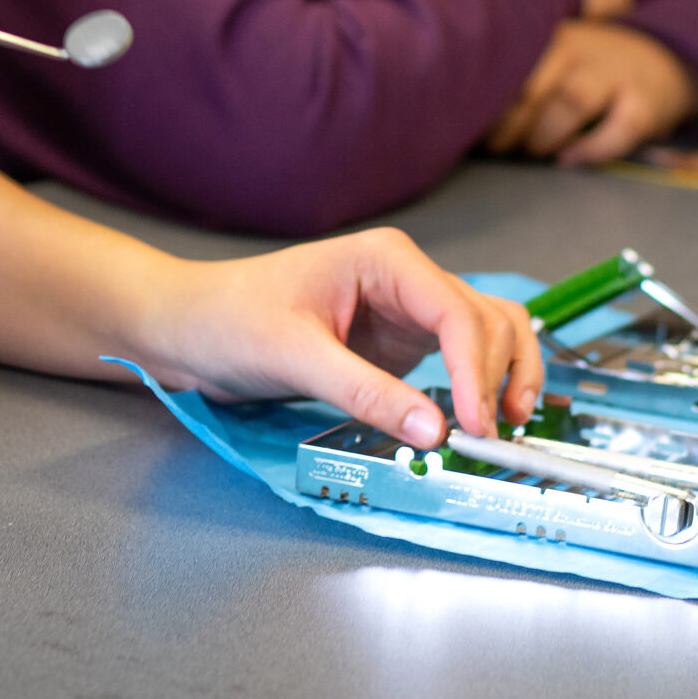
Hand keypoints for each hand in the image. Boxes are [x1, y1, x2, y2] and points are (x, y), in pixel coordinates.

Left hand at [140, 228, 543, 448]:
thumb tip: (434, 432)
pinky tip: (477, 419)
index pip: (457, 312)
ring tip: (504, 425)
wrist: (192, 327)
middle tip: (489, 438)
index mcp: (388, 260)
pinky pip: (459, 359)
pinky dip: (479, 384)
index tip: (476, 425)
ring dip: (505, 374)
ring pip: (487, 334)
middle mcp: (408, 279)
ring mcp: (408, 310)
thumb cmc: (232, 321)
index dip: (476, 370)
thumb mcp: (295, 356)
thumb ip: (366, 392)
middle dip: (497, 375)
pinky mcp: (400, 343)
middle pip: (486, 321)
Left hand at [483, 21, 697, 165]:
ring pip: (571, 101)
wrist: (668, 60)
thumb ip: (522, 79)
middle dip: (510, 125)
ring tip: (532, 151)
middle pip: (533, 86)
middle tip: (500, 148)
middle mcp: (584, 48)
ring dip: (543, 135)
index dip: (486, 103)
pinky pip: (616, 130)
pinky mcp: (645, 103)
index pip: (508, 67)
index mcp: (553, 36)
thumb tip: (470, 117)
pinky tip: (569, 160)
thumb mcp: (558, 59)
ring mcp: (616, 73)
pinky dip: (589, 151)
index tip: (474, 126)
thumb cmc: (591, 71)